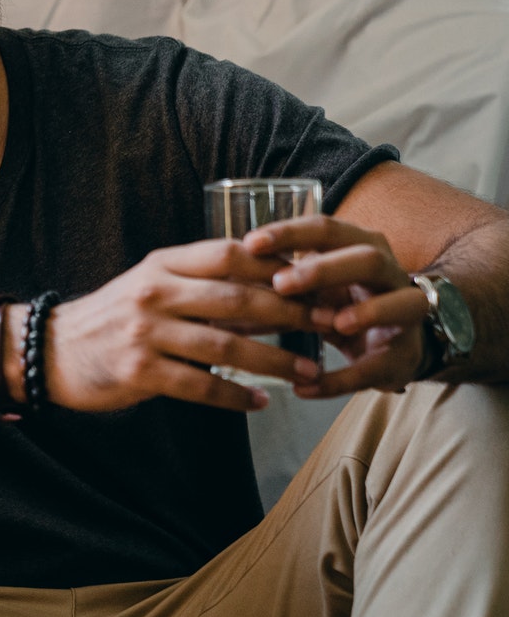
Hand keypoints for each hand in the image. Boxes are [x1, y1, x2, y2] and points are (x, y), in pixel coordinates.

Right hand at [44, 239, 320, 412]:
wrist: (50, 350)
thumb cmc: (112, 318)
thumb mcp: (151, 286)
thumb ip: (200, 285)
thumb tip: (269, 292)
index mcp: (161, 265)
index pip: (229, 255)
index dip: (277, 266)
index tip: (318, 279)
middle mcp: (154, 293)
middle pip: (236, 298)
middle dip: (292, 313)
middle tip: (331, 325)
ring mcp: (145, 333)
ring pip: (225, 344)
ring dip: (274, 360)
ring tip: (310, 371)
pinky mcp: (138, 372)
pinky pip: (199, 385)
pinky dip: (234, 395)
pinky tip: (259, 402)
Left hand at [244, 216, 427, 396]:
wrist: (389, 344)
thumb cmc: (338, 303)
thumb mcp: (309, 287)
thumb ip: (272, 283)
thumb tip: (211, 286)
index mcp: (358, 246)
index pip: (327, 229)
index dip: (290, 233)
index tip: (250, 242)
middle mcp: (388, 273)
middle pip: (368, 258)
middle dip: (325, 269)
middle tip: (281, 283)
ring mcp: (404, 313)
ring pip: (401, 302)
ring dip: (366, 312)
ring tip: (332, 324)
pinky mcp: (402, 356)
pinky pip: (375, 367)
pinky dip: (340, 379)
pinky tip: (306, 387)